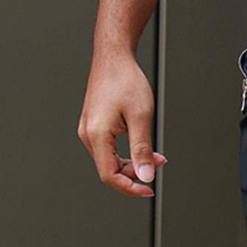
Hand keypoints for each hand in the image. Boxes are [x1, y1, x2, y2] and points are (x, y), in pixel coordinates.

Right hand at [78, 53, 166, 197]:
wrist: (114, 57)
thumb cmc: (125, 80)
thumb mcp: (141, 117)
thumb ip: (142, 150)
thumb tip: (145, 176)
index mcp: (96, 134)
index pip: (110, 175)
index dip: (130, 187)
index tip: (149, 189)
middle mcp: (88, 134)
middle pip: (110, 170)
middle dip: (136, 172)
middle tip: (158, 163)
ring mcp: (89, 129)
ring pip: (111, 160)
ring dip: (133, 162)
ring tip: (154, 154)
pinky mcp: (95, 125)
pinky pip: (110, 149)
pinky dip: (127, 152)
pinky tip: (142, 146)